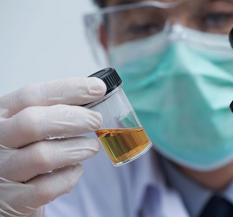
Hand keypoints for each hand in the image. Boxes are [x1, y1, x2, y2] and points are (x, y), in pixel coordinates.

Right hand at [0, 77, 105, 216]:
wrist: (5, 192)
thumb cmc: (22, 152)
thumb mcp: (27, 127)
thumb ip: (52, 112)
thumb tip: (94, 94)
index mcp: (1, 116)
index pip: (32, 96)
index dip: (68, 90)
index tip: (98, 88)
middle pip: (34, 123)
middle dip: (74, 118)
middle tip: (96, 120)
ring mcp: (2, 172)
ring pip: (42, 156)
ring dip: (76, 148)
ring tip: (92, 147)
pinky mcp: (13, 201)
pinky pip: (46, 188)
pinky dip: (68, 177)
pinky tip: (75, 169)